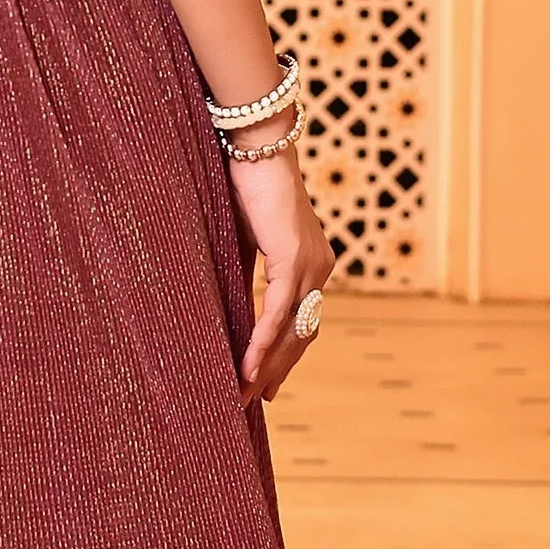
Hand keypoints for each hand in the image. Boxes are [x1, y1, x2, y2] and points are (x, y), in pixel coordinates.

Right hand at [227, 142, 333, 404]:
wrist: (255, 147)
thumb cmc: (245, 185)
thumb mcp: (242, 241)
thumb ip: (245, 275)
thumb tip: (230, 308)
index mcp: (311, 263)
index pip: (301, 322)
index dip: (285, 356)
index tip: (267, 383)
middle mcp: (319, 268)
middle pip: (301, 335)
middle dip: (277, 371)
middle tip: (255, 400)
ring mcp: (310, 265)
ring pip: (292, 330)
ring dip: (269, 366)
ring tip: (246, 393)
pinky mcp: (293, 259)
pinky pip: (277, 313)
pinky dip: (262, 343)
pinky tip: (248, 367)